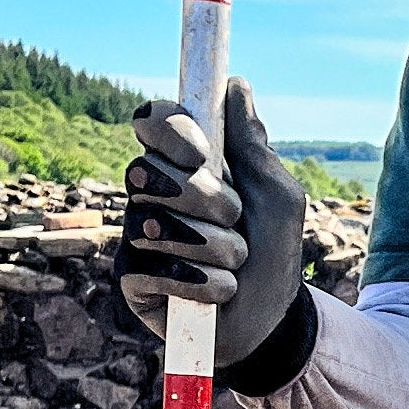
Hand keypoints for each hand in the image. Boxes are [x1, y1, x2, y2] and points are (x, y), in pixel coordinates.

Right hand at [120, 79, 306, 363]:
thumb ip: (254, 146)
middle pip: (147, 169)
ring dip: (213, 247)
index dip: (168, 130)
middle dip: (205, 199)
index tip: (201, 154)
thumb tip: (236, 87)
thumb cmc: (272, 252)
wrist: (269, 321)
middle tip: (235, 220)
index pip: (152, 121)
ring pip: (154, 222)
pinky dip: (197, 281)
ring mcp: (136, 233)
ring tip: (235, 263)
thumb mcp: (277, 197)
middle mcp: (152, 191)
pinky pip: (150, 266)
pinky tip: (217, 291)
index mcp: (183, 162)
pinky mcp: (131, 277)